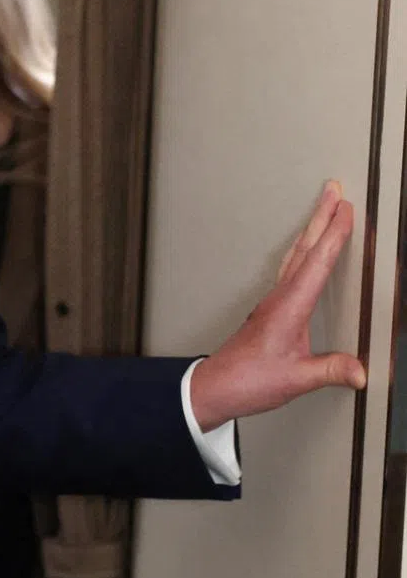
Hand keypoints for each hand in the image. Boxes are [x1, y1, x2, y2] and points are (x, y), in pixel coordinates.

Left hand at [190, 181, 365, 431]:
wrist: (217, 386)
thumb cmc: (248, 379)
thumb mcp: (296, 379)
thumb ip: (330, 371)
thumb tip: (361, 371)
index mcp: (289, 307)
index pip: (316, 263)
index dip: (333, 235)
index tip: (346, 210)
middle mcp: (279, 299)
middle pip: (304, 249)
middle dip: (321, 217)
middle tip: (333, 191)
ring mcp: (273, 302)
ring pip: (295, 256)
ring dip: (311, 231)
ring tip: (324, 210)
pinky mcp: (271, 310)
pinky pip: (290, 270)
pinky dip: (304, 252)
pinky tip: (306, 253)